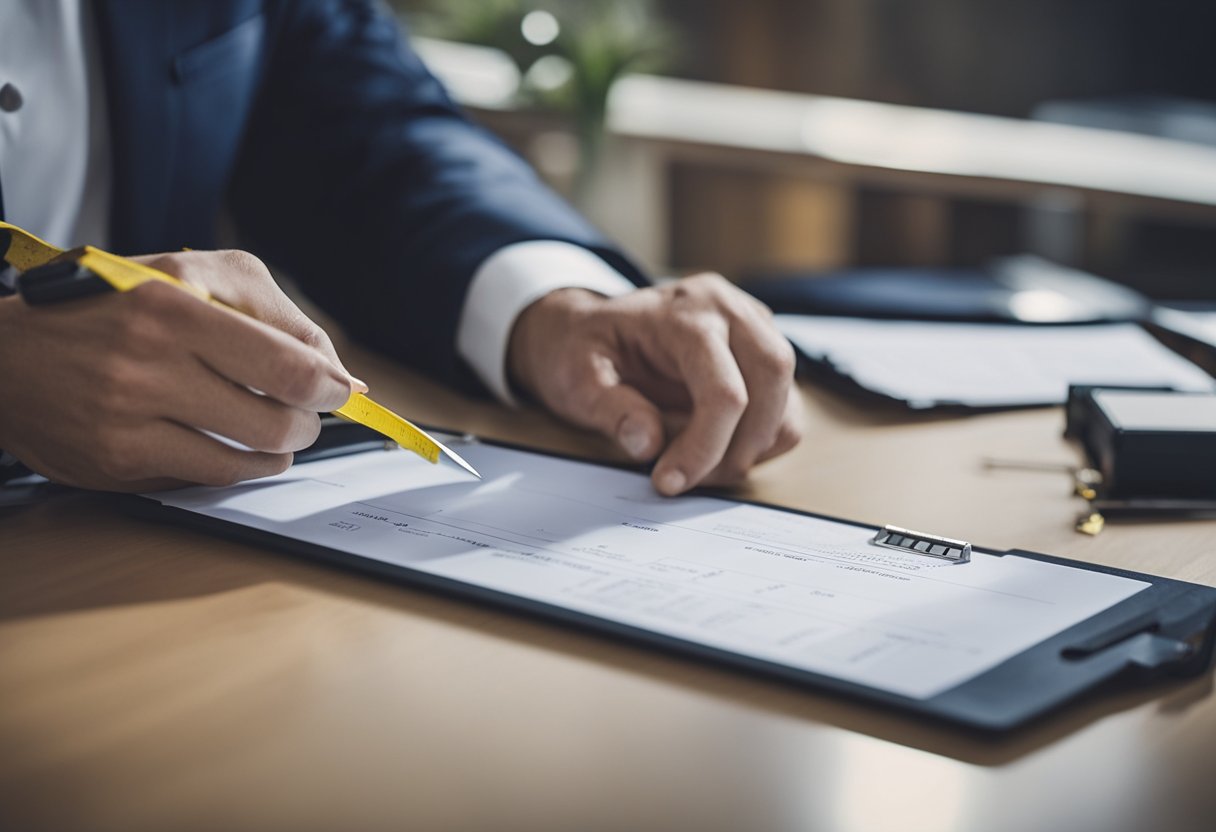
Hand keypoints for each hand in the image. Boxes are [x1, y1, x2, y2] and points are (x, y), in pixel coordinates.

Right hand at [0, 250, 361, 490]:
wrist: (7, 354)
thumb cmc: (109, 309)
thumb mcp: (186, 276)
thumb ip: (269, 315)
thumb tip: (340, 374)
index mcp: (173, 302)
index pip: (289, 363)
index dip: (330, 385)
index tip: (338, 389)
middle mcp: (149, 359)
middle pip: (279, 417)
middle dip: (311, 421)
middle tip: (309, 413)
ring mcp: (130, 415)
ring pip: (251, 455)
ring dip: (283, 449)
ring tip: (280, 433)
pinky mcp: (118, 459)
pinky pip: (211, 476)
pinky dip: (243, 467)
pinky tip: (244, 451)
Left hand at [508, 273, 803, 495]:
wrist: (587, 328)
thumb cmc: (582, 350)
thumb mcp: (575, 378)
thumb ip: (610, 409)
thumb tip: (650, 444)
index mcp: (683, 312)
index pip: (723, 388)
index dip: (705, 447)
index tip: (670, 481)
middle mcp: (728, 309)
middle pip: (772, 381)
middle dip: (738, 448)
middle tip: (693, 480)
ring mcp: (752, 326)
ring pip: (786, 399)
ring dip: (751, 449)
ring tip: (699, 466)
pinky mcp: (761, 351)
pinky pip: (785, 407)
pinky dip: (760, 441)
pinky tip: (715, 447)